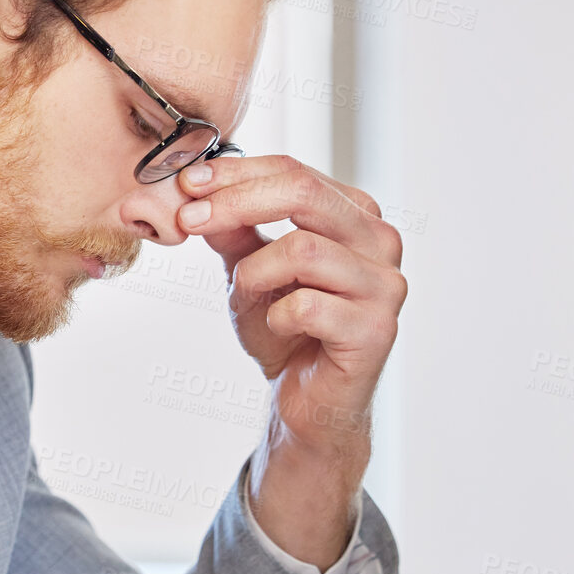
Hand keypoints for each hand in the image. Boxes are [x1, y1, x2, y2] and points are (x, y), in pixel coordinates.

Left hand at [174, 154, 407, 461]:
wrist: (308, 402)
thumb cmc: (286, 331)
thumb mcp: (249, 271)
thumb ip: (232, 230)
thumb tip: (197, 189)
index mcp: (356, 214)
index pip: (295, 172)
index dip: (237, 173)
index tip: (188, 185)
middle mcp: (380, 241)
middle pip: (304, 193)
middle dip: (237, 202)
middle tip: (190, 219)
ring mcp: (385, 285)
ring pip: (304, 249)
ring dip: (255, 273)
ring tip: (245, 296)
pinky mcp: (377, 330)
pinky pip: (309, 306)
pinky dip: (276, 317)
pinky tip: (280, 329)